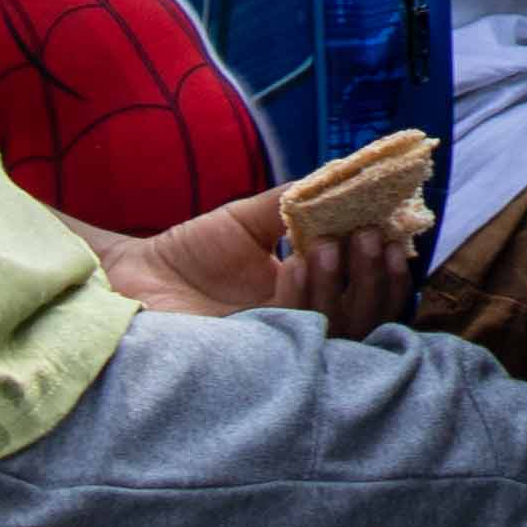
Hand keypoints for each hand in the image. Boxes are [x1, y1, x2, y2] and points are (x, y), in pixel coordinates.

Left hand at [89, 188, 422, 333]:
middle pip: (364, 311)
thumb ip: (295, 199)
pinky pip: (292, 330)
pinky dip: (302, 295)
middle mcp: (298, 321)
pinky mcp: (250, 355)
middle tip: (374, 235)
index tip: (395, 222)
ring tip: (337, 242)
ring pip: (337, 325)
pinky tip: (296, 263)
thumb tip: (344, 171)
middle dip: (374, 274)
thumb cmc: (185, 250)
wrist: (131, 277)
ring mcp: (278, 342)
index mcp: (303, 289)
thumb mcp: (248, 217)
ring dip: (344, 282)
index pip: (364, 282)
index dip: (386, 259)